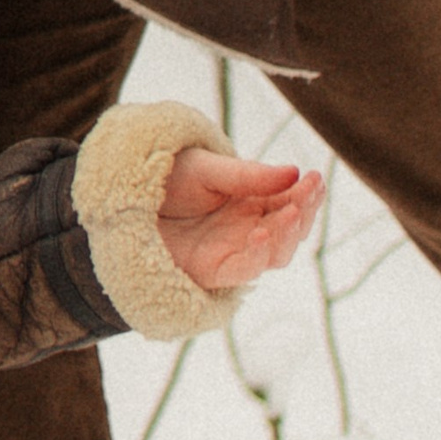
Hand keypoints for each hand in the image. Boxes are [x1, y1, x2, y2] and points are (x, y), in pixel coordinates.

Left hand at [156, 151, 324, 290]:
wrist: (124, 199)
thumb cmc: (168, 180)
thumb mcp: (207, 169)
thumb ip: (247, 176)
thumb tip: (294, 173)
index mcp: (254, 203)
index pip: (291, 203)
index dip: (307, 194)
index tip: (316, 178)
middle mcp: (249, 230)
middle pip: (290, 231)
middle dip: (303, 213)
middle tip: (308, 193)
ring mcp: (233, 251)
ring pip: (275, 254)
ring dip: (288, 235)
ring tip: (290, 212)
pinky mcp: (212, 270)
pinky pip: (243, 269)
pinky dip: (257, 255)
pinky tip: (263, 233)